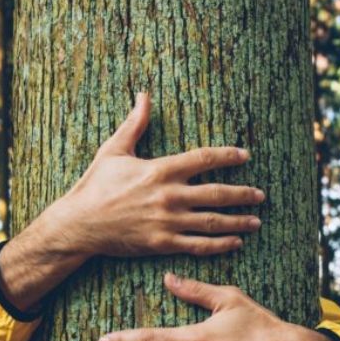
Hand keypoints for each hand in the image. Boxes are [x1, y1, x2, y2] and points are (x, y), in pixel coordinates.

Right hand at [31, 92, 265, 257]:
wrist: (79, 224)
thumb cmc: (95, 186)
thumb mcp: (114, 150)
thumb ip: (134, 124)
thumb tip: (143, 95)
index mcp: (160, 170)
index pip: (203, 159)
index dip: (227, 156)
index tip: (244, 155)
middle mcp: (169, 195)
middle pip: (217, 193)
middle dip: (242, 193)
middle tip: (260, 194)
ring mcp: (168, 221)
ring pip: (212, 222)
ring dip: (238, 221)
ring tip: (256, 221)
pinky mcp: (163, 243)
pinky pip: (198, 245)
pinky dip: (219, 245)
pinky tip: (235, 243)